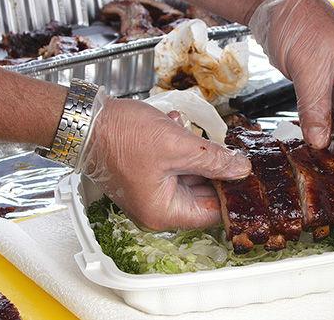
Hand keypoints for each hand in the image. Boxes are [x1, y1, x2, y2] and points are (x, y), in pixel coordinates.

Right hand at [78, 97, 250, 230]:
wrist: (85, 121)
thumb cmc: (121, 137)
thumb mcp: (178, 147)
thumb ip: (214, 160)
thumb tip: (242, 170)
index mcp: (164, 212)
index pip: (213, 212)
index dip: (232, 192)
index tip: (248, 173)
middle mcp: (158, 207)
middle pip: (203, 193)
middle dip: (214, 167)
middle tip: (229, 147)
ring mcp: (152, 191)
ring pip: (191, 176)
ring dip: (197, 153)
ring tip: (191, 132)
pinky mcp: (148, 174)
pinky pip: (175, 165)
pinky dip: (181, 147)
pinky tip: (176, 127)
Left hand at [249, 0, 333, 179]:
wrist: (280, 5)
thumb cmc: (301, 24)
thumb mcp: (308, 70)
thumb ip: (315, 109)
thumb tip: (319, 141)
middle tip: (329, 173)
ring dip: (332, 142)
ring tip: (318, 162)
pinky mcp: (323, 85)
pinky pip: (327, 114)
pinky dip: (320, 129)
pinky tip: (310, 140)